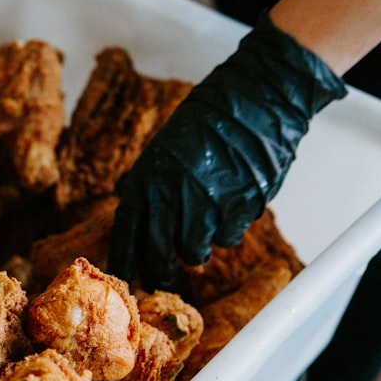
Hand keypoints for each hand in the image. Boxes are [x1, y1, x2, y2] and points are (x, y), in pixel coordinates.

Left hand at [107, 13, 345, 290]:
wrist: (257, 98)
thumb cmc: (209, 119)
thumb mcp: (164, 145)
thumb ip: (146, 176)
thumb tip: (123, 192)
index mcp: (148, 178)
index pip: (127, 231)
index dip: (124, 260)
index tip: (123, 279)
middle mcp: (173, 195)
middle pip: (158, 254)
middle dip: (159, 273)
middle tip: (163, 281)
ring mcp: (208, 202)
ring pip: (194, 253)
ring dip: (197, 249)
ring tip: (203, 229)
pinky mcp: (241, 206)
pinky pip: (227, 238)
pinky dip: (227, 232)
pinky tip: (230, 211)